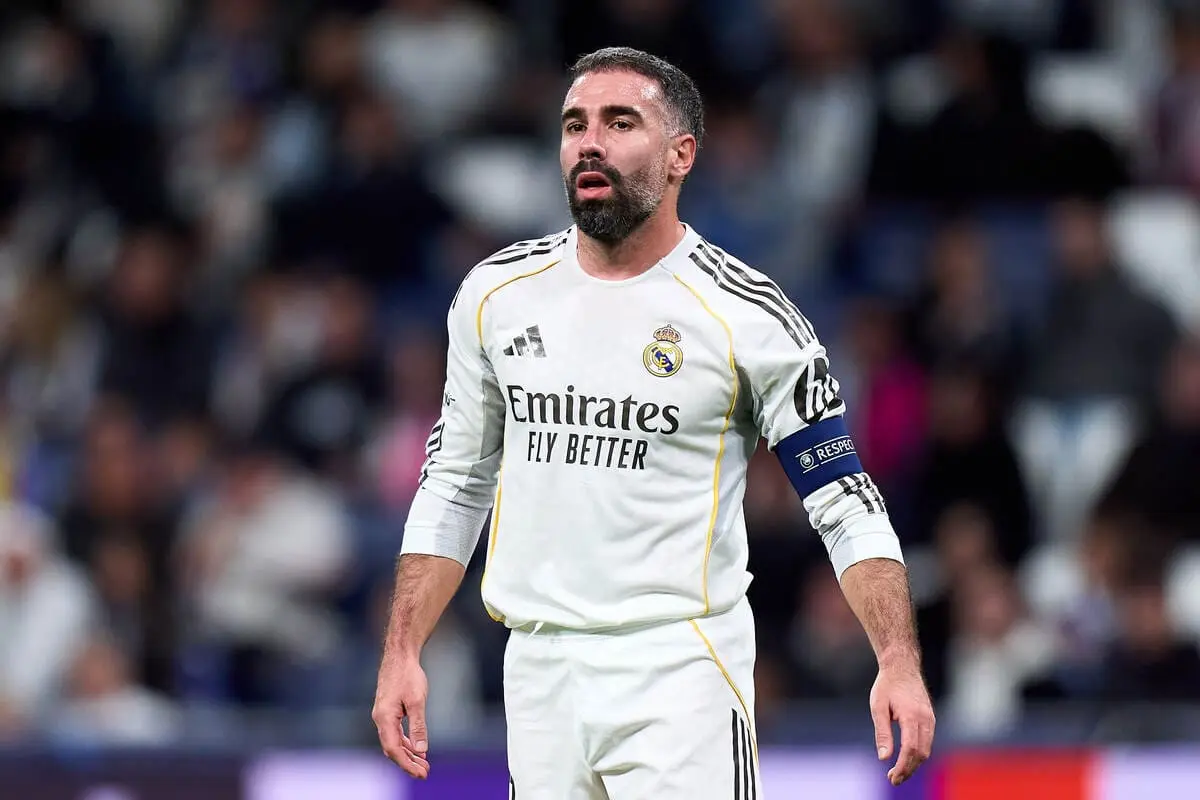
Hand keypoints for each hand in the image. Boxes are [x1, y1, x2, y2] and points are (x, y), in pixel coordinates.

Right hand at [372, 655, 430, 778]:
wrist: (400, 655)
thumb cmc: (408, 675)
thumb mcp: (417, 701)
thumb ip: (418, 726)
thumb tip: (421, 749)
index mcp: (384, 718)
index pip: (393, 749)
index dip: (407, 764)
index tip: (421, 773)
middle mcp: (380, 719)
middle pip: (392, 748)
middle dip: (408, 762)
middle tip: (425, 772)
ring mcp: (382, 715)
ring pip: (393, 741)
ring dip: (408, 753)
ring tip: (423, 763)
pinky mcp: (387, 711)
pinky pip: (394, 733)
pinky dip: (406, 742)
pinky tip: (416, 747)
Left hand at [870, 664, 934, 785]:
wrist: (902, 667)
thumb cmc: (887, 686)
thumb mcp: (878, 707)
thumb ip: (882, 733)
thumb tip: (884, 757)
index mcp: (911, 716)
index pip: (910, 749)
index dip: (902, 766)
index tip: (892, 777)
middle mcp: (925, 719)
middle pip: (921, 753)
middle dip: (908, 769)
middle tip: (893, 779)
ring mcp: (930, 719)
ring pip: (927, 749)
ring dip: (914, 764)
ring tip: (898, 772)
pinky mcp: (931, 719)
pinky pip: (927, 741)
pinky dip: (919, 754)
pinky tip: (906, 759)